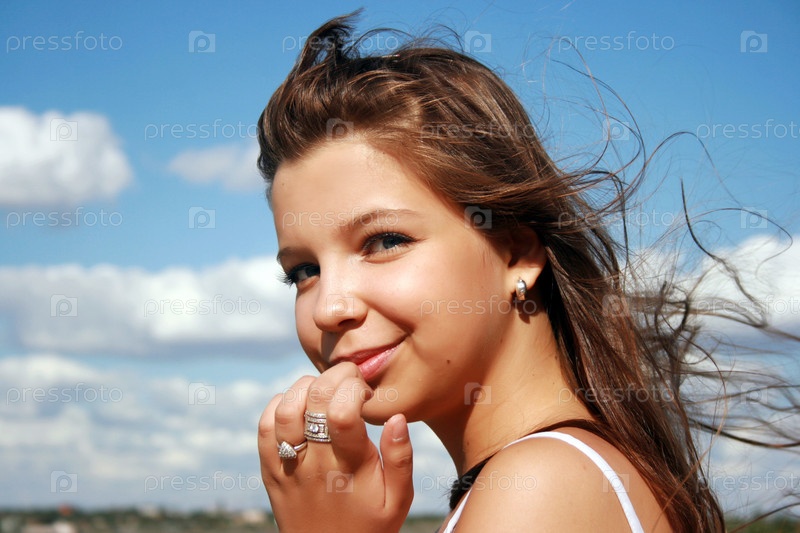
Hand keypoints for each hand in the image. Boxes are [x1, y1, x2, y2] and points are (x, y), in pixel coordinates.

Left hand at [258, 362, 413, 532]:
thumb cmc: (369, 527)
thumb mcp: (398, 499)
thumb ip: (401, 458)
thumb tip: (396, 417)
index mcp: (349, 467)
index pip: (342, 412)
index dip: (353, 388)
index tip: (365, 391)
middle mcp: (315, 463)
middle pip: (313, 400)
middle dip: (334, 377)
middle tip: (349, 380)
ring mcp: (289, 466)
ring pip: (285, 409)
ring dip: (305, 387)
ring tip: (325, 390)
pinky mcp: (271, 471)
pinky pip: (264, 428)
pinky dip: (279, 405)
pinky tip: (300, 405)